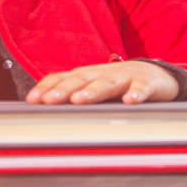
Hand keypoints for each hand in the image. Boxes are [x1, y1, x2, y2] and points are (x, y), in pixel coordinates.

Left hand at [26, 60, 179, 105]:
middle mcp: (101, 74)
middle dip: (64, 90)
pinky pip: (141, 89)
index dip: (47, 87)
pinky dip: (136, 94)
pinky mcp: (147, 84)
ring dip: (93, 91)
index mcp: (86, 75)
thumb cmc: (116, 84)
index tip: (32, 101)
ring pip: (107, 84)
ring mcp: (124, 77)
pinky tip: (129, 101)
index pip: (62, 78)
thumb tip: (42, 112)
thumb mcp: (92, 87)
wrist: (155, 74)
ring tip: (79, 100)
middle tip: (49, 101)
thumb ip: (71, 96)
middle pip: (81, 80)